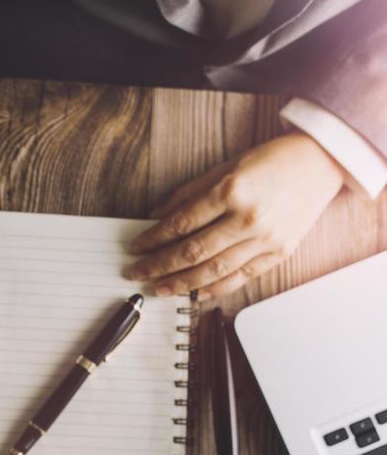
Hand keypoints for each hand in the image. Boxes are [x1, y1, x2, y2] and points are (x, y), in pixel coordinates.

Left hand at [125, 132, 345, 299]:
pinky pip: (240, 278)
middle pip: (192, 252)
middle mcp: (247, 218)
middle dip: (159, 266)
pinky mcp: (277, 254)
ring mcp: (264, 240)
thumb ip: (189, 193)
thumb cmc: (272, 161)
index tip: (136, 248)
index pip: (180, 223)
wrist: (319, 163)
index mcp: (231, 191)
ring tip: (160, 288)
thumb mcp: (225, 167)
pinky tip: (195, 293)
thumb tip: (156, 215)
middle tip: (137, 272)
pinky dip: (215, 289)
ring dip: (181, 284)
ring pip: (214, 271)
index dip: (153, 239)